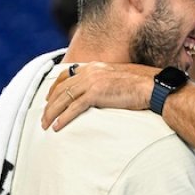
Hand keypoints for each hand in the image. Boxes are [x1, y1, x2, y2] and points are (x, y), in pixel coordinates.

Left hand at [42, 62, 157, 130]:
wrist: (151, 87)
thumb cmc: (141, 85)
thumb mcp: (118, 79)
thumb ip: (105, 82)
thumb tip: (101, 92)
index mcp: (94, 67)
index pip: (67, 75)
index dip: (55, 87)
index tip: (48, 99)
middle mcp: (90, 72)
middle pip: (61, 88)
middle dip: (49, 104)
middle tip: (43, 116)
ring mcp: (91, 82)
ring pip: (64, 98)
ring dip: (52, 113)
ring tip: (45, 125)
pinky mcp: (95, 94)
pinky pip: (73, 108)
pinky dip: (63, 118)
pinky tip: (57, 127)